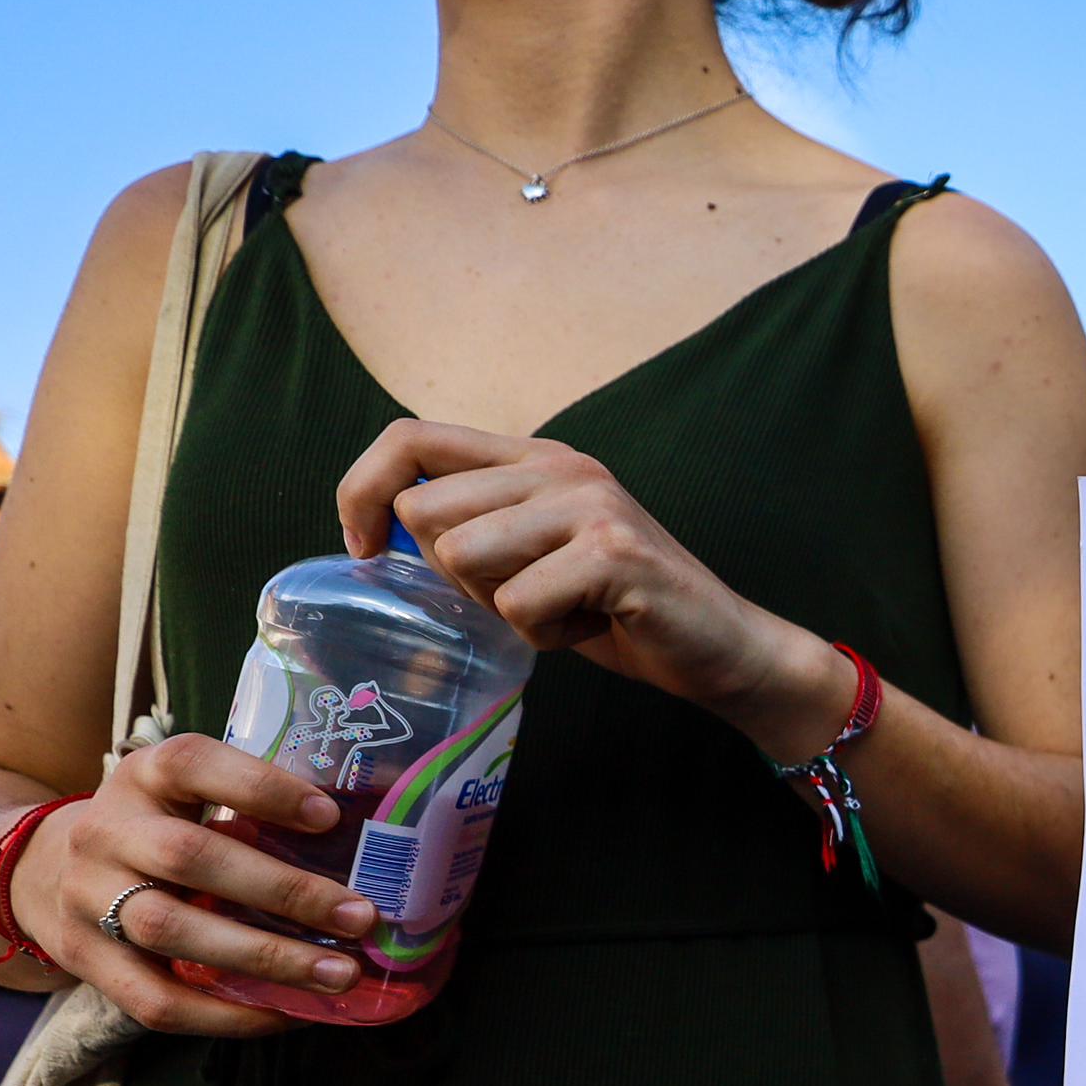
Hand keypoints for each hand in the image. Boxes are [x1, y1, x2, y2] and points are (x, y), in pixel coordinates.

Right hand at [13, 735, 379, 1035]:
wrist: (44, 872)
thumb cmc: (155, 829)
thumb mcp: (185, 793)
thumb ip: (249, 806)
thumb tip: (365, 844)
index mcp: (143, 776)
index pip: (194, 764)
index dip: (262, 788)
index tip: (330, 816)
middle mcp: (106, 831)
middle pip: (189, 857)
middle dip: (283, 890)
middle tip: (360, 917)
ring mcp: (86, 898)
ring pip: (171, 931)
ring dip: (263, 958)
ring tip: (338, 975)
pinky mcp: (84, 960)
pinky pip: (155, 1001)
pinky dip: (225, 1015)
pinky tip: (285, 1014)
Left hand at [337, 421, 848, 756]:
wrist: (724, 646)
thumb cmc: (620, 609)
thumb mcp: (536, 551)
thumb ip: (477, 526)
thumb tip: (386, 530)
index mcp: (535, 456)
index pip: (409, 439)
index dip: (362, 490)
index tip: (367, 550)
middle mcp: (561, 465)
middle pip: (427, 513)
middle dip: (455, 578)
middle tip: (521, 596)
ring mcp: (589, 504)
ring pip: (464, 558)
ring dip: (503, 608)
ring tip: (561, 609)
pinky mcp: (613, 552)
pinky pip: (520, 605)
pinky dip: (546, 636)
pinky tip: (590, 628)